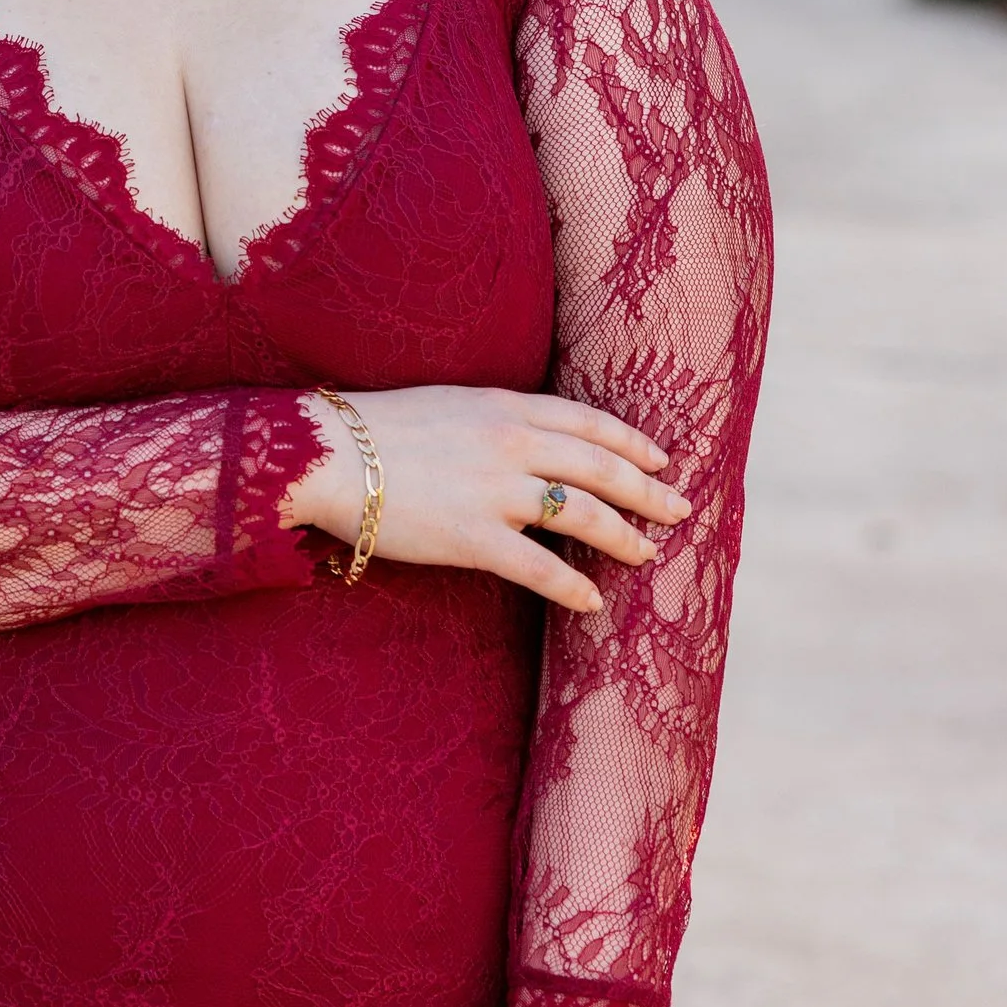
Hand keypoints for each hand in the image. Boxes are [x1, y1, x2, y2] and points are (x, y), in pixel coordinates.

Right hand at [287, 384, 687, 616]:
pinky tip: (591, 602)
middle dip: (647, 491)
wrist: (327, 455)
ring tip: (648, 554)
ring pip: (583, 514)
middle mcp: (511, 443)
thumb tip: (533, 440)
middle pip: (600, 468)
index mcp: (505, 406)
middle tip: (679, 510)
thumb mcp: (450, 404)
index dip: (632, 443)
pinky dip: (572, 587)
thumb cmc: (378, 430)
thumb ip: (497, 419)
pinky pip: (539, 568)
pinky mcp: (472, 537)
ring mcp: (495, 491)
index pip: (589, 422)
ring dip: (624, 537)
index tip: (661, 459)